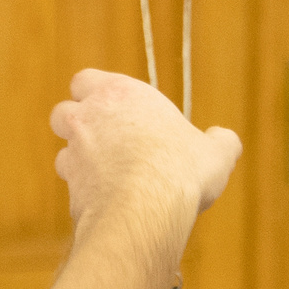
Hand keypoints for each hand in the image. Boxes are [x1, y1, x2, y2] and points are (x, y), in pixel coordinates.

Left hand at [50, 70, 240, 248]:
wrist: (146, 209)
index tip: (115, 109)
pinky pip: (71, 187)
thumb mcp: (216, 152)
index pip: (85, 80)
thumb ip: (220, 140)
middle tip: (107, 142)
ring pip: (63, 152)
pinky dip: (86, 193)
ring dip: (80, 162)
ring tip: (112, 177)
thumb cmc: (180, 170)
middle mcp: (89, 118)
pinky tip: (111, 202)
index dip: (94, 93)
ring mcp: (74, 153)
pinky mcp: (70, 188)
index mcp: (119, 94)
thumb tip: (225, 138)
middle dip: (78, 125)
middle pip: (63, 112)